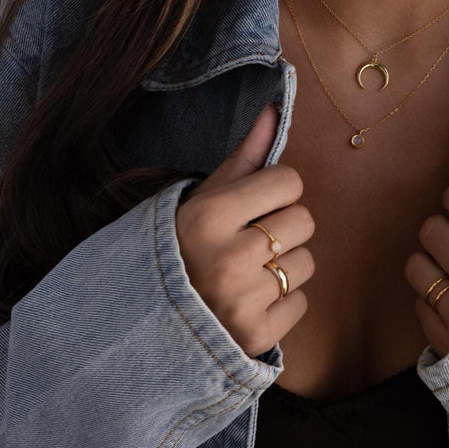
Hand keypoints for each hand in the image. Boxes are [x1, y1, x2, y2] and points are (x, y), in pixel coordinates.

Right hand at [175, 103, 316, 358]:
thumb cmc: (181, 247)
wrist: (143, 322)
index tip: (256, 203)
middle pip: (303, 221)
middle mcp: (228, 258)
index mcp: (210, 216)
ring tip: (247, 272)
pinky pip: (300, 303)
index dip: (277, 190)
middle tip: (251, 239)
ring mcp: (241, 302)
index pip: (289, 181)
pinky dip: (281, 303)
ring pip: (305, 263)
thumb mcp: (203, 198)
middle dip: (283, 227)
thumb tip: (275, 109)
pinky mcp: (254, 337)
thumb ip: (245, 156)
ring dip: (283, 266)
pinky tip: (249, 301)